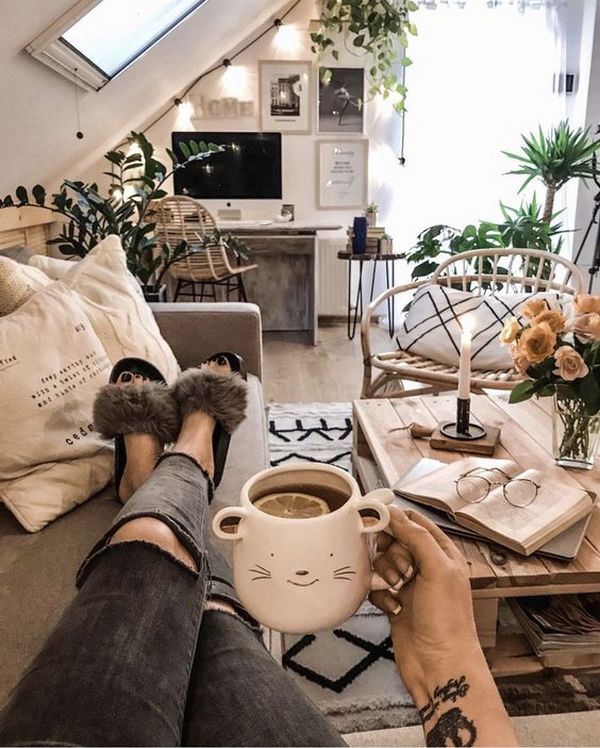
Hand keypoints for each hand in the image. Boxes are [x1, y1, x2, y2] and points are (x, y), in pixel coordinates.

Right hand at [369, 507, 482, 700]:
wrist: (438, 665)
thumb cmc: (447, 621)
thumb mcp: (438, 569)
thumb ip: (417, 537)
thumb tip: (395, 514)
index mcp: (443, 554)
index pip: (416, 523)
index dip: (397, 520)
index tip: (377, 521)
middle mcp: (427, 567)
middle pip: (395, 541)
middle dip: (391, 551)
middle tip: (399, 568)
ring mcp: (410, 586)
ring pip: (383, 562)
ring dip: (385, 573)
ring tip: (397, 589)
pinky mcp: (395, 604)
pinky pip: (376, 587)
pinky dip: (380, 595)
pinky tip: (392, 606)